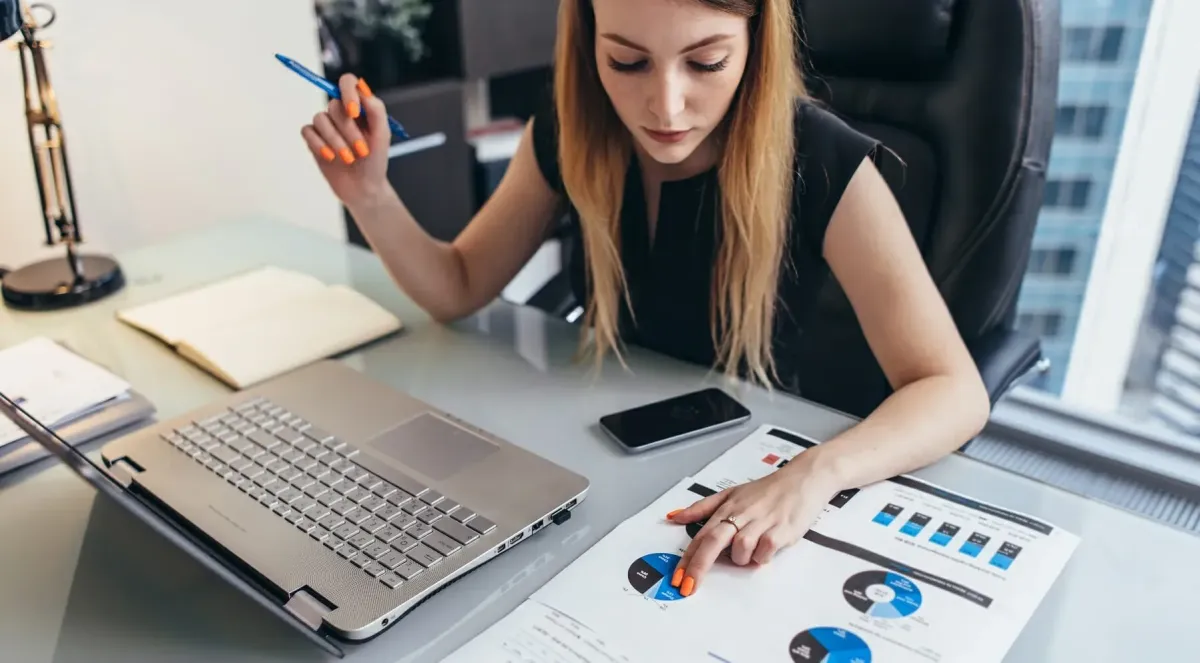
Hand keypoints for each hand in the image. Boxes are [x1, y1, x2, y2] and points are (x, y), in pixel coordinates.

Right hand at [301, 74, 392, 207]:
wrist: (363, 188)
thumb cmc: (375, 161)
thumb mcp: (382, 135)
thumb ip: (376, 109)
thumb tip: (362, 88)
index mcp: (359, 107)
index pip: (348, 82)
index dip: (348, 92)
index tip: (354, 112)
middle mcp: (341, 112)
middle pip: (334, 105)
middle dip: (348, 129)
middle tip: (361, 150)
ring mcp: (326, 125)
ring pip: (320, 118)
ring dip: (335, 140)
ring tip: (348, 158)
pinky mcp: (313, 139)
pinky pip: (308, 131)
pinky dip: (319, 145)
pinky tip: (330, 157)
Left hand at [667, 461, 839, 595]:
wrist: (802, 480)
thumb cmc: (767, 490)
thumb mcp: (731, 493)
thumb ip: (703, 508)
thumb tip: (676, 517)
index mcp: (727, 507)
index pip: (701, 535)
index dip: (687, 558)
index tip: (677, 577)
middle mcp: (741, 514)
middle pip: (712, 542)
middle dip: (698, 567)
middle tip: (689, 585)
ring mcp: (761, 523)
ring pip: (739, 551)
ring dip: (741, 559)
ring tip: (751, 549)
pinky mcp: (780, 532)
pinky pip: (763, 554)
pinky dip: (762, 557)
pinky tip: (767, 548)